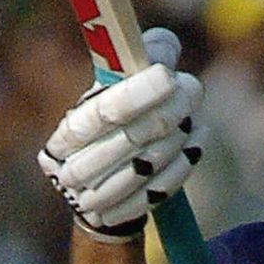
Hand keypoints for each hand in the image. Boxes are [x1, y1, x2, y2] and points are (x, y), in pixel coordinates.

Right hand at [38, 27, 204, 237]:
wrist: (104, 187)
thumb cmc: (117, 126)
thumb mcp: (121, 90)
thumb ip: (142, 61)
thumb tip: (166, 45)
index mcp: (69, 131)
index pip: (102, 112)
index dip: (136, 94)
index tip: (169, 76)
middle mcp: (72, 167)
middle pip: (128, 140)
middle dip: (167, 112)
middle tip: (193, 90)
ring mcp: (92, 198)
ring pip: (144, 168)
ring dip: (175, 141)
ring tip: (191, 120)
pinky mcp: (115, 217)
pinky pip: (155, 194)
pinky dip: (179, 169)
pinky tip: (194, 145)